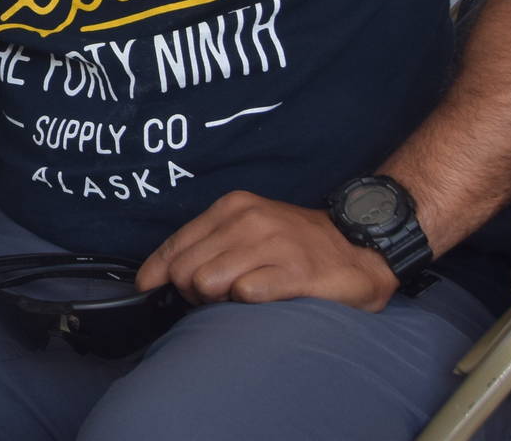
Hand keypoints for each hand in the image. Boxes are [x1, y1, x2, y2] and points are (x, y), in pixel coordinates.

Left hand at [137, 191, 398, 310]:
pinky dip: (246, 304)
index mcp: (231, 208)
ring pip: (209, 283)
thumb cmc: (296, 244)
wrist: (362, 246)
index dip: (157, 272)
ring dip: (218, 301)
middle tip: (215, 298)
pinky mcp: (294, 272)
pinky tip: (262, 299)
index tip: (148, 288)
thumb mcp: (247, 230)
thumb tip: (156, 276)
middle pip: (186, 270)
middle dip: (191, 292)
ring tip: (241, 298)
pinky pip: (245, 294)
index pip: (175, 245)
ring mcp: (272, 245)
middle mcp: (248, 221)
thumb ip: (206, 246)